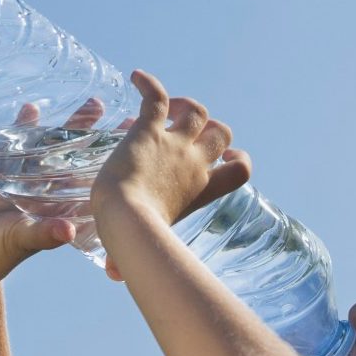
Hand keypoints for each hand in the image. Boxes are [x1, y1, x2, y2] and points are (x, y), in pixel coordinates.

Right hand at [0, 99, 134, 285]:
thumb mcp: (21, 239)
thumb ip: (43, 233)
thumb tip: (68, 231)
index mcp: (61, 209)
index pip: (94, 181)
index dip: (113, 163)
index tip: (135, 142)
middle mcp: (50, 193)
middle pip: (80, 158)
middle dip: (98, 136)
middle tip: (124, 113)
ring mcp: (27, 182)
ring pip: (54, 147)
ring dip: (71, 127)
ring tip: (93, 102)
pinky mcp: (1, 174)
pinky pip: (17, 145)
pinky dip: (24, 126)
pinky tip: (32, 106)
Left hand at [89, 70, 251, 249]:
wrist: (127, 221)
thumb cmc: (136, 242)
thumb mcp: (143, 249)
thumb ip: (129, 262)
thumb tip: (115, 277)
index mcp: (201, 191)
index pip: (240, 170)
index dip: (236, 157)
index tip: (225, 155)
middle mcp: (195, 164)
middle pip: (221, 131)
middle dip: (210, 126)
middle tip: (185, 129)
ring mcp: (174, 145)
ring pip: (195, 110)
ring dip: (184, 104)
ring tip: (167, 106)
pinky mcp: (148, 132)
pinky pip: (156, 97)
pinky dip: (147, 83)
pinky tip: (134, 78)